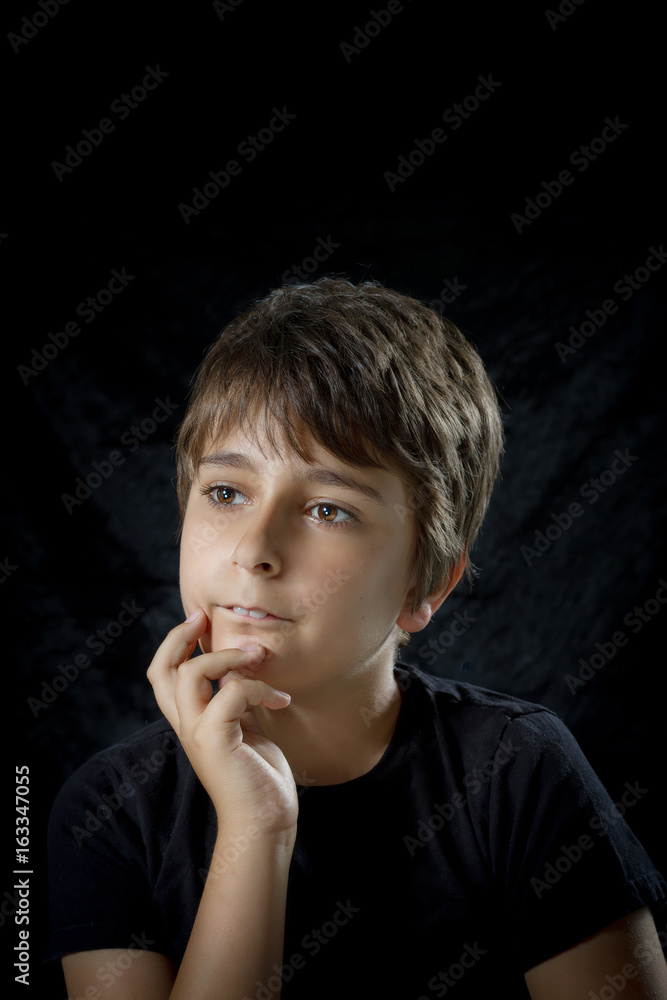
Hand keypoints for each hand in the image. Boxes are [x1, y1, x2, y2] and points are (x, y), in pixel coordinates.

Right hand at [147, 610, 297, 835]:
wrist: (265, 820)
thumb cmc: (259, 776)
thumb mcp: (243, 727)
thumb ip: (234, 700)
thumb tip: (242, 666)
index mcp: (190, 721)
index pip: (163, 674)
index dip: (174, 643)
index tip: (197, 619)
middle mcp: (187, 726)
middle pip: (162, 670)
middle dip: (181, 637)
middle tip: (205, 618)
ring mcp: (198, 734)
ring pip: (194, 674)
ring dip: (228, 655)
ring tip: (258, 655)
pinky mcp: (216, 743)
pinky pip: (232, 693)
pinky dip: (260, 688)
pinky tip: (281, 699)